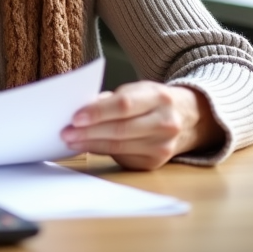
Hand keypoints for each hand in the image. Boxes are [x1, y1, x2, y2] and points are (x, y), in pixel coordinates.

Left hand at [60, 81, 224, 169]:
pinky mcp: (155, 162)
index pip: (124, 105)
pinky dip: (101, 151)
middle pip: (120, 129)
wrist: (186, 118)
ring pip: (120, 146)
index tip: (75, 117)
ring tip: (71, 140)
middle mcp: (165, 123)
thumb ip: (111, 99)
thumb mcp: (138, 90)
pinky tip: (87, 146)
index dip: (98, 112)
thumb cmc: (151, 101)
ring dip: (91, 144)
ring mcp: (163, 146)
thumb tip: (80, 109)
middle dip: (89, 132)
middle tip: (66, 132)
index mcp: (160, 98)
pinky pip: (122, 157)